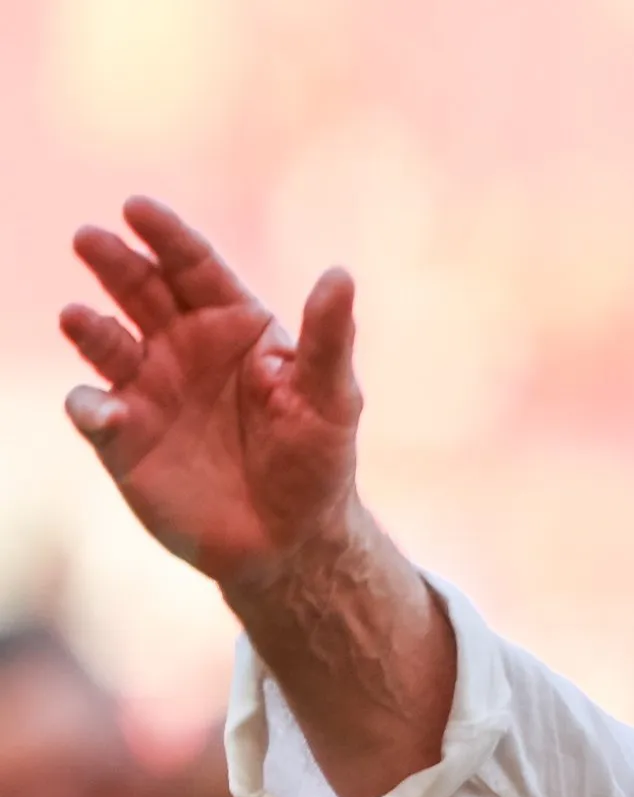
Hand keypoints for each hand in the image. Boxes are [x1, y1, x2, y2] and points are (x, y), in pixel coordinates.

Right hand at [60, 197, 364, 586]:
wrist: (290, 539)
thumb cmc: (317, 460)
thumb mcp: (331, 397)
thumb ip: (328, 337)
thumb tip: (340, 273)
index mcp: (234, 327)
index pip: (195, 269)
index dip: (167, 237)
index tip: (137, 207)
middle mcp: (183, 347)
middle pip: (141, 291)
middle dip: (115, 263)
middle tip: (89, 239)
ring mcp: (149, 389)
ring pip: (106, 344)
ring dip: (90, 329)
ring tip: (79, 317)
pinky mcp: (123, 437)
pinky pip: (93, 410)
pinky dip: (90, 405)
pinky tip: (104, 409)